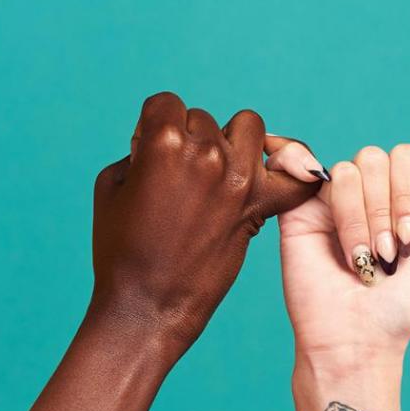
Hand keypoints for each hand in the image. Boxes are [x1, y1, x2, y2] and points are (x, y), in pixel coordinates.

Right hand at [89, 92, 323, 354]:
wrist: (146, 307)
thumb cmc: (119, 248)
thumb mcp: (112, 184)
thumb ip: (140, 149)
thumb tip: (164, 138)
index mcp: (164, 142)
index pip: (165, 103)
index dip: (153, 125)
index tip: (148, 153)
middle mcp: (206, 153)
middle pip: (203, 118)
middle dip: (187, 139)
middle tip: (174, 178)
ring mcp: (237, 179)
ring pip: (247, 127)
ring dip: (231, 141)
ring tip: (215, 171)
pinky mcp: (259, 206)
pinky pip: (298, 174)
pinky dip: (294, 169)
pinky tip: (277, 174)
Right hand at [280, 144, 409, 360]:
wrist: (358, 337)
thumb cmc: (401, 305)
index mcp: (397, 199)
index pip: (406, 158)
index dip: (408, 193)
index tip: (407, 238)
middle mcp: (363, 194)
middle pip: (375, 158)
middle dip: (383, 208)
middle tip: (384, 253)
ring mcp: (328, 200)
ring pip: (346, 171)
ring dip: (356, 218)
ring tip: (357, 258)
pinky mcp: (295, 209)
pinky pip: (298, 161)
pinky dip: (300, 160)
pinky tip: (313, 183)